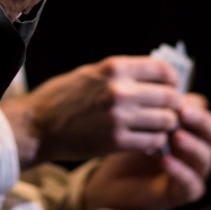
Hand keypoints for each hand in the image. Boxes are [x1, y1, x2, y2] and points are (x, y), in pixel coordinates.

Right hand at [0, 55, 182, 166]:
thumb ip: (121, 74)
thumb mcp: (91, 73)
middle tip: (167, 110)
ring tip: (157, 126)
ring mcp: (119, 117)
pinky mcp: (116, 142)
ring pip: (166, 121)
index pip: (162, 70)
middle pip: (169, 97)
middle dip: (172, 104)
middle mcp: (120, 90)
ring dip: (166, 124)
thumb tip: (153, 77)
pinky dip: (155, 141)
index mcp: (114, 68)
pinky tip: (146, 139)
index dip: (172, 79)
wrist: (38, 125)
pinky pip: (153, 141)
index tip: (171, 86)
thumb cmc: (62, 97)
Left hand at [82, 93, 210, 209]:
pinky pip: (192, 184)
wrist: (106, 178)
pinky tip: (165, 161)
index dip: (191, 103)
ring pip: (206, 157)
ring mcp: (192, 171)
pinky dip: (181, 172)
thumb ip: (150, 100)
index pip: (202, 110)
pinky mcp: (182, 193)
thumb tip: (160, 77)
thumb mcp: (135, 118)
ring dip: (192, 145)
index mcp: (187, 126)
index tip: (174, 94)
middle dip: (201, 120)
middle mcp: (195, 148)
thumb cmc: (123, 143)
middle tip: (182, 112)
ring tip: (175, 136)